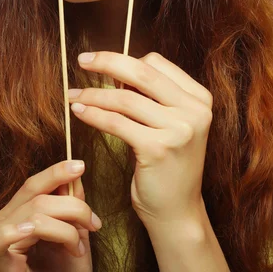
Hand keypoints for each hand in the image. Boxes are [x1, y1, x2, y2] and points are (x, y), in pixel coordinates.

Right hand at [0, 160, 100, 271]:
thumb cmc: (62, 271)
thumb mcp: (74, 233)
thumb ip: (72, 205)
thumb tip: (75, 175)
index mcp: (20, 211)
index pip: (35, 184)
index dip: (56, 172)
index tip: (80, 166)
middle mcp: (6, 220)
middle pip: (37, 196)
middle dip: (72, 206)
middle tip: (94, 223)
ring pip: (34, 215)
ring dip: (65, 230)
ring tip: (78, 248)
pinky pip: (0, 238)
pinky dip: (15, 231)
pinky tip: (28, 231)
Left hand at [69, 51, 212, 226]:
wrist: (177, 211)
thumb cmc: (166, 163)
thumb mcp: (170, 123)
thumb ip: (152, 96)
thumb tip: (115, 69)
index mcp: (199, 98)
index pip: (156, 63)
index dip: (125, 60)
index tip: (102, 63)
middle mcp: (194, 110)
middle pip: (142, 72)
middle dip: (107, 62)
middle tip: (82, 60)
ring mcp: (179, 130)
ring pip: (125, 99)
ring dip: (93, 93)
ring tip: (73, 94)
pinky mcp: (158, 149)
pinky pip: (116, 123)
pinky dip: (94, 114)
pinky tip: (79, 111)